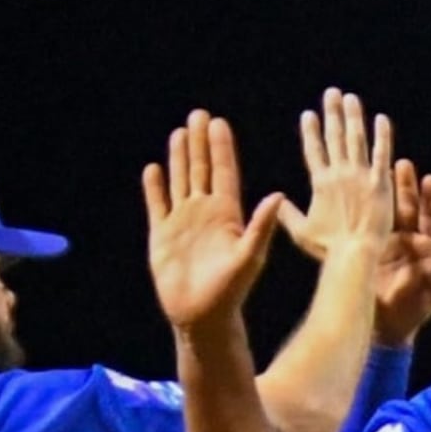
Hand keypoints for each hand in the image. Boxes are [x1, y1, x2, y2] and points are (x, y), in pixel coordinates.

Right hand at [143, 110, 285, 331]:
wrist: (202, 316)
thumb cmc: (231, 291)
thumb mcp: (250, 256)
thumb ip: (261, 225)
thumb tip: (278, 195)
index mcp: (228, 214)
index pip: (224, 172)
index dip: (221, 148)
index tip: (219, 123)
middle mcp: (205, 213)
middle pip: (201, 169)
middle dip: (200, 143)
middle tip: (199, 114)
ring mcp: (183, 222)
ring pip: (180, 181)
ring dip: (179, 158)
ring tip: (179, 132)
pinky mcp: (162, 235)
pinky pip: (157, 204)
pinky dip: (154, 187)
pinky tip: (152, 168)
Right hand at [292, 88, 394, 257]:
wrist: (354, 253)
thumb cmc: (328, 248)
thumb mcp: (302, 232)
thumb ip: (287, 214)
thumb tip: (275, 201)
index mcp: (320, 183)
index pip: (314, 150)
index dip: (311, 132)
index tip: (308, 114)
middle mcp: (339, 174)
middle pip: (334, 137)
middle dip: (332, 113)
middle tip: (331, 93)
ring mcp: (360, 176)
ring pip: (356, 139)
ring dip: (353, 116)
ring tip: (351, 98)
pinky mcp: (380, 183)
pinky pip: (382, 154)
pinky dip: (382, 136)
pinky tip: (382, 120)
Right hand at [371, 159, 430, 347]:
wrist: (383, 330)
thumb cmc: (413, 313)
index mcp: (426, 249)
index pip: (430, 218)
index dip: (430, 199)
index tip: (429, 178)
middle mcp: (407, 242)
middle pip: (408, 208)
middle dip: (406, 186)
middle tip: (401, 163)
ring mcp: (386, 245)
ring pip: (386, 214)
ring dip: (384, 194)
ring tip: (380, 170)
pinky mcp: (368, 252)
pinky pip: (367, 228)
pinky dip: (364, 212)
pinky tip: (357, 196)